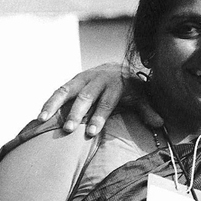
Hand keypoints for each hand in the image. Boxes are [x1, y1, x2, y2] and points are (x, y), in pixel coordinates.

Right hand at [36, 63, 161, 135]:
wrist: (118, 68)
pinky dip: (49, 103)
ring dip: (56, 106)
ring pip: (67, 91)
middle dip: (77, 113)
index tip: (92, 131)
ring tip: (44, 120)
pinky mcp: (72, 81)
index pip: (107, 102)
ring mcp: (83, 79)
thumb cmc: (130, 89)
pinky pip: (58, 91)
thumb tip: (160, 123)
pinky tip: (40, 117)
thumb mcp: (140, 97)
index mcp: (115, 84)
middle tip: (70, 129)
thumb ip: (147, 110)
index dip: (99, 116)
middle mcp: (98, 80)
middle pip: (86, 97)